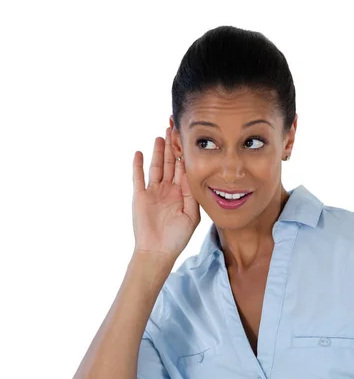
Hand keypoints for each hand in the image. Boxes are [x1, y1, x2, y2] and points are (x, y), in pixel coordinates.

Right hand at [132, 127, 200, 260]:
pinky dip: (137, 165)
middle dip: (172, 145)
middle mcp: (168, 189)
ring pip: (156, 166)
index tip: (188, 137)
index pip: (184, 167)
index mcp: (182, 193)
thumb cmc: (177, 237)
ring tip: (160, 136)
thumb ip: (192, 195)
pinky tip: (139, 152)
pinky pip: (138, 177)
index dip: (185, 153)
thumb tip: (190, 174)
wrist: (157, 251)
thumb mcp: (192, 216)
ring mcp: (153, 191)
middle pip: (171, 162)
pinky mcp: (140, 196)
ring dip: (158, 151)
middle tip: (173, 127)